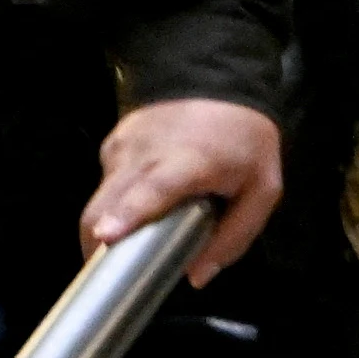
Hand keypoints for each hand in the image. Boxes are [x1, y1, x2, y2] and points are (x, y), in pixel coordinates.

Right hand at [84, 98, 285, 286]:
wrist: (219, 79)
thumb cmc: (244, 140)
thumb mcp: (262, 189)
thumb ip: (234, 236)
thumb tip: (195, 277)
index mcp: (190, 161)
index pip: (153, 188)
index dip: (127, 214)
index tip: (105, 236)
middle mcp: (148, 151)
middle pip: (107, 203)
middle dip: (97, 242)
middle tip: (105, 278)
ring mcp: (125, 144)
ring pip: (100, 197)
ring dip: (106, 226)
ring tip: (125, 245)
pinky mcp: (113, 142)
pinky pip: (106, 182)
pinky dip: (114, 203)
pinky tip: (136, 206)